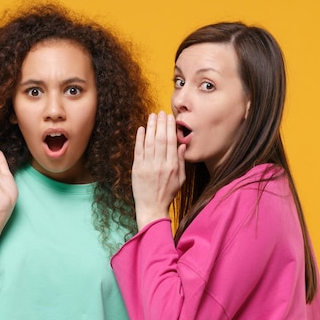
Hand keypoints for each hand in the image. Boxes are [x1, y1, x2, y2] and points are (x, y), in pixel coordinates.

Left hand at [132, 112, 185, 229]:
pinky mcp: (137, 169)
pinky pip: (138, 150)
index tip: (170, 118)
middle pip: (161, 139)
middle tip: (161, 112)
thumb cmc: (167, 193)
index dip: (170, 128)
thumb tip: (183, 145)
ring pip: (149, 142)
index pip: (171, 142)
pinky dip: (139, 139)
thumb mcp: (180, 179)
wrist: (152, 207)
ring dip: (150, 127)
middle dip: (161, 124)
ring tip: (152, 116)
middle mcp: (160, 165)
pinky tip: (141, 129)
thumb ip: (182, 161)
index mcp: (172, 166)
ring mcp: (148, 166)